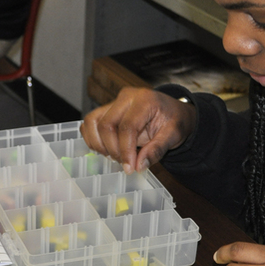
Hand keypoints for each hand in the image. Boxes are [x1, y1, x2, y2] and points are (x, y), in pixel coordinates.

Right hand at [80, 87, 195, 173]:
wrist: (173, 112)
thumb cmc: (174, 121)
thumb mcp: (174, 135)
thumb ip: (157, 150)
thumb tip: (138, 166)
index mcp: (144, 100)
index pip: (127, 127)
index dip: (125, 150)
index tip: (130, 168)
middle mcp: (126, 97)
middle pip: (106, 125)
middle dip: (112, 149)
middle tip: (125, 163)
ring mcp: (114, 102)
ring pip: (92, 122)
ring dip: (99, 144)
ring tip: (115, 156)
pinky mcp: (107, 109)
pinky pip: (90, 122)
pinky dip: (92, 138)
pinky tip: (106, 149)